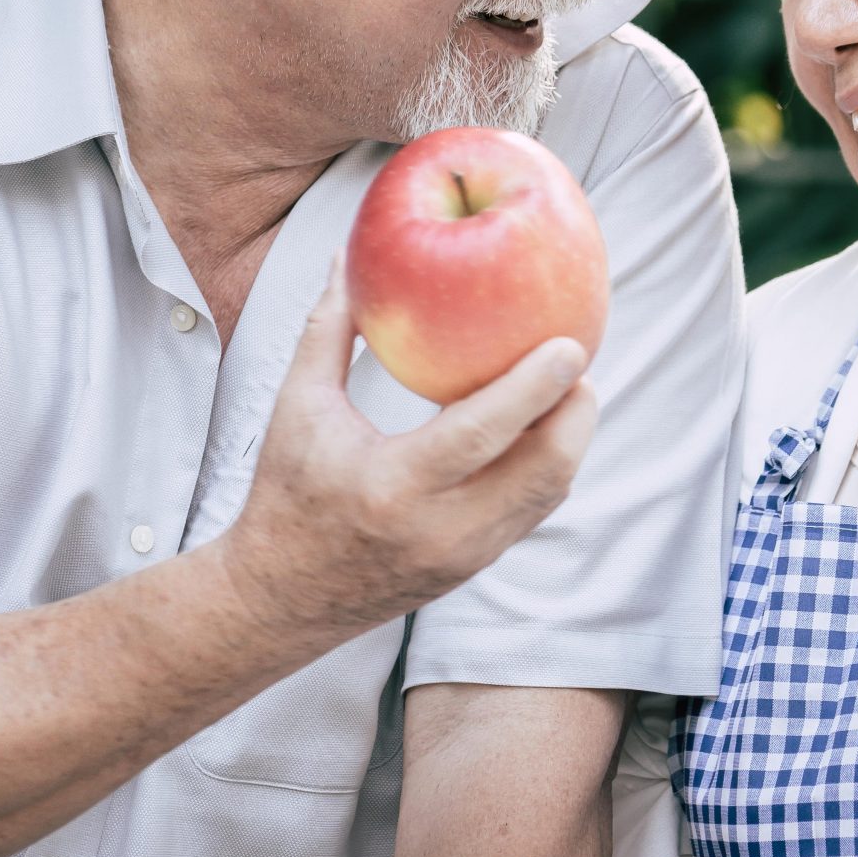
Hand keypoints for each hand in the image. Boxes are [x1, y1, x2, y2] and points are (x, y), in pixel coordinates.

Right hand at [218, 259, 599, 646]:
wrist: (279, 600)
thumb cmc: (284, 495)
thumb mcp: (296, 409)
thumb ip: (327, 330)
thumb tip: (344, 256)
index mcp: (392, 486)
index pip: (482, 434)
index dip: (534, 388)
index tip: (571, 344)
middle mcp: (439, 530)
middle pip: (543, 472)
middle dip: (575, 412)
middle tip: (578, 358)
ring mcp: (464, 557)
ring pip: (548, 494)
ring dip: (570, 438)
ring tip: (569, 385)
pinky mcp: (475, 567)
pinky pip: (532, 510)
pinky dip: (548, 464)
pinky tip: (544, 423)